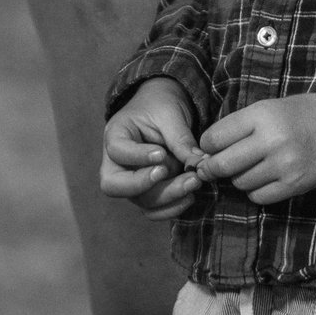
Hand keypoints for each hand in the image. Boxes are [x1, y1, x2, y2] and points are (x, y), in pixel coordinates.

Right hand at [100, 83, 203, 210]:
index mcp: (116, 135)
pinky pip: (153, 210)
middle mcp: (117, 163)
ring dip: (168, 196)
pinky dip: (171, 208)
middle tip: (172, 172)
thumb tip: (199, 163)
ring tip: (193, 182)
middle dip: (146, 185)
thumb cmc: (162, 104)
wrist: (164, 106)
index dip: (138, 157)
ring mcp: (131, 181)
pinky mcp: (147, 191)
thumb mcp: (170, 114)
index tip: (161, 154)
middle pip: (116, 186)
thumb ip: (180, 138)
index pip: (117, 152)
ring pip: (140, 200)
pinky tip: (189, 197)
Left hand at [197, 93, 315, 205]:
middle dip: (211, 168)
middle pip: (223, 164)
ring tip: (250, 167)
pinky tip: (264, 178)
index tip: (208, 148)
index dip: (206, 145)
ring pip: (240, 183)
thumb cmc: (298, 114)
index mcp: (261, 115)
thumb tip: (207, 151)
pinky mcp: (293, 185)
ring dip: (239, 178)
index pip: (216, 137)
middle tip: (211, 168)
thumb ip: (238, 126)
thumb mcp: (267, 107)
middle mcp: (271, 141)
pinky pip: (258, 197)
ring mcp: (283, 165)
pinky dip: (255, 191)